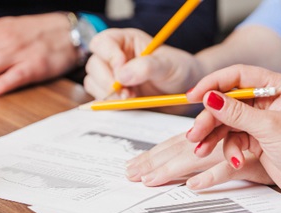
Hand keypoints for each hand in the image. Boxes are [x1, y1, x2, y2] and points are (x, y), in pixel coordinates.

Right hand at [84, 28, 203, 100]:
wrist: (187, 92)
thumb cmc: (180, 70)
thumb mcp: (168, 65)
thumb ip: (146, 66)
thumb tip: (122, 75)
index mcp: (126, 41)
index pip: (103, 43)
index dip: (109, 56)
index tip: (122, 71)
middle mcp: (115, 57)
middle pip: (94, 65)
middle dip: (108, 81)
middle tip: (127, 93)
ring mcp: (113, 77)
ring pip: (94, 83)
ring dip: (109, 94)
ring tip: (132, 98)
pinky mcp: (114, 95)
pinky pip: (101, 99)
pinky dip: (111, 104)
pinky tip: (129, 103)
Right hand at [183, 65, 280, 208]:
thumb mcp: (270, 129)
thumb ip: (237, 113)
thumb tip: (209, 98)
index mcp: (277, 86)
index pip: (237, 76)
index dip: (213, 84)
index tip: (193, 96)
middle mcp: (268, 100)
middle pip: (227, 101)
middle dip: (210, 118)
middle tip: (196, 134)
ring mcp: (262, 120)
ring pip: (227, 122)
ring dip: (213, 137)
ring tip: (202, 151)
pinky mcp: (258, 139)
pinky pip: (233, 138)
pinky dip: (229, 150)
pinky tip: (234, 161)